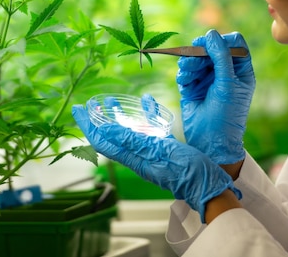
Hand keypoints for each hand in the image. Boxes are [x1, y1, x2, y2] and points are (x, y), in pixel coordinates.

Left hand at [72, 100, 240, 221]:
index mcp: (133, 158)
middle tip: (89, 104)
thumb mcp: (160, 152)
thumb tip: (107, 129)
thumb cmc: (187, 171)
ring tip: (111, 99)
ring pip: (129, 131)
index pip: (103, 141)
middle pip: (111, 136)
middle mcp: (138, 156)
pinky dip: (146, 115)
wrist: (209, 187)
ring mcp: (151, 152)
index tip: (78, 110)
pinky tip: (148, 102)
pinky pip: (150, 129)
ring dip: (118, 115)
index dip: (89, 125)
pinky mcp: (164, 149)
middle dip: (98, 119)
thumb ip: (133, 140)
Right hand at [176, 30, 254, 164]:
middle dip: (201, 51)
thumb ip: (221, 56)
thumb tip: (211, 34)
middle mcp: (224, 72)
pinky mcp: (192, 87)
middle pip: (211, 48)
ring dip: (190, 62)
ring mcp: (207, 79)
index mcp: (240, 70)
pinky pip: (185, 70)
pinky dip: (183, 72)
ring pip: (196, 57)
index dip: (222, 40)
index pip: (234, 43)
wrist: (210, 141)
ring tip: (188, 72)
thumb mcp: (228, 83)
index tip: (210, 46)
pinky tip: (185, 80)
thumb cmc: (227, 114)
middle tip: (193, 57)